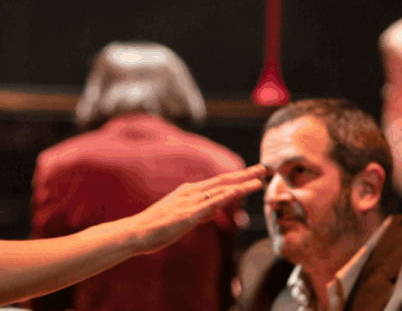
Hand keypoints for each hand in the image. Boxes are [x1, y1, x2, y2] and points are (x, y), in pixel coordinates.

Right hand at [131, 165, 266, 253]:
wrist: (137, 232)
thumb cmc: (157, 228)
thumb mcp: (183, 219)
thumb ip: (200, 214)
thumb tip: (214, 211)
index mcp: (189, 192)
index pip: (219, 182)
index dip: (238, 177)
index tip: (253, 173)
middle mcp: (191, 192)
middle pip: (224, 180)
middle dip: (245, 174)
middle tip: (264, 168)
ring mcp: (190, 202)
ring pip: (221, 190)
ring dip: (241, 184)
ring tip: (260, 179)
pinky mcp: (188, 214)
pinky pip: (210, 203)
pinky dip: (225, 195)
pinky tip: (237, 191)